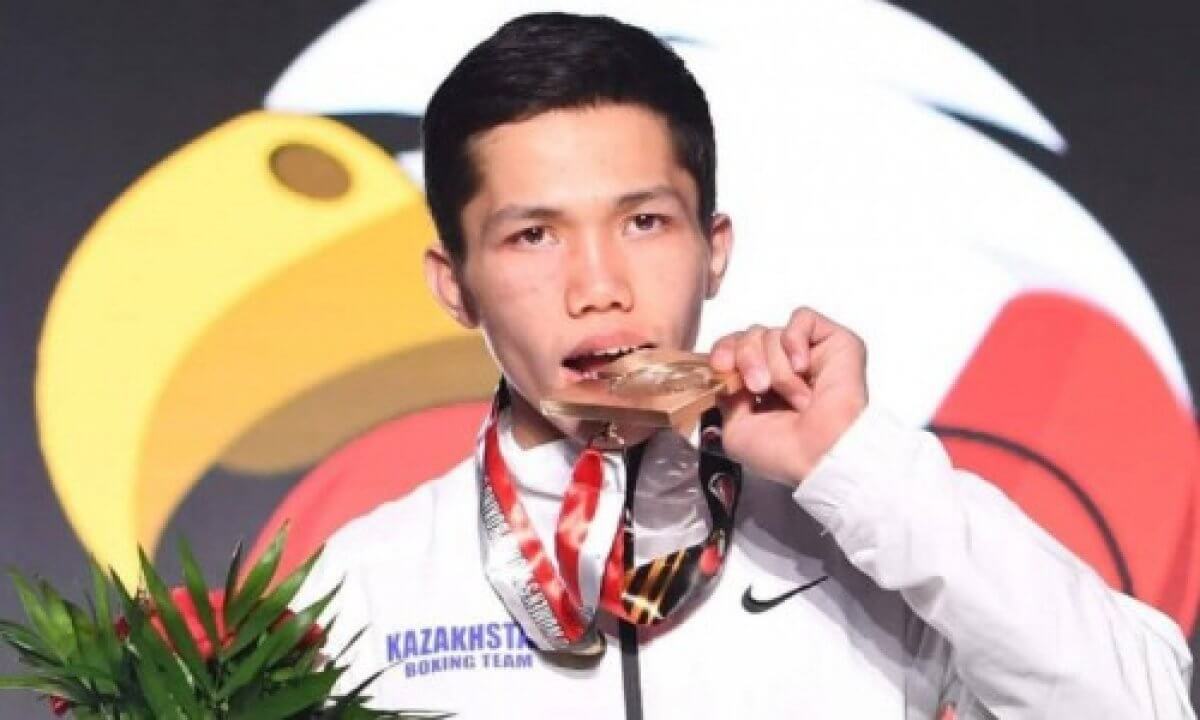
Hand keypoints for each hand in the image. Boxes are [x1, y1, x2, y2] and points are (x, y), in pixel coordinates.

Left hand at [709, 307, 867, 486]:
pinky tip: (802, 367)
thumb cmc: (785, 452)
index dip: (724, 352)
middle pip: (749, 336)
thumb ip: (724, 397)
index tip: (721, 366)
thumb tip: (723, 373)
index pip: (734, 350)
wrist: (821, 454)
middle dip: (747, 359)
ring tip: (795, 397)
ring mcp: (809, 354)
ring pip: (772, 333)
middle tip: (759, 387)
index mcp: (762, 388)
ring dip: (777, 367)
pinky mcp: (834, 342)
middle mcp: (784, 368)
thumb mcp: (735, 431)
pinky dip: (795, 341)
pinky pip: (802, 319)